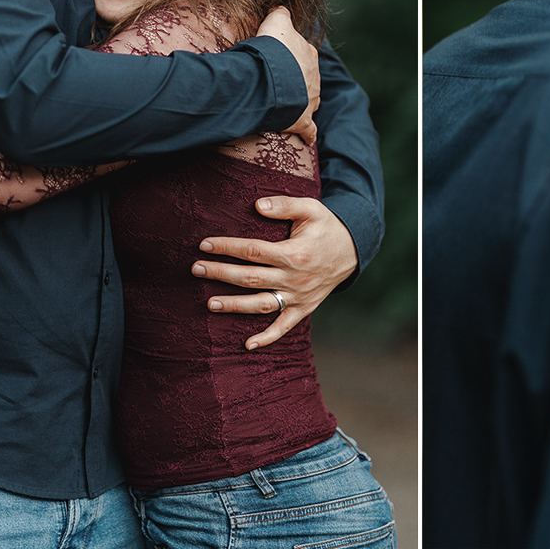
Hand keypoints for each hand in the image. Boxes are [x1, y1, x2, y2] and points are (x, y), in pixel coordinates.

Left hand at [191, 195, 357, 349]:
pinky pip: (284, 326)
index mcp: (294, 253)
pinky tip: (248, 344)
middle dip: (221, 273)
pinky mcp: (303, 308)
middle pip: (251, 277)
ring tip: (210, 303)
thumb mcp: (311, 209)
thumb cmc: (327, 227)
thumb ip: (285, 205)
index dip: (227, 247)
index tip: (204, 244)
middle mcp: (295, 278)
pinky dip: (267, 337)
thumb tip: (257, 205)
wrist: (353, 250)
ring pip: (262, 304)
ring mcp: (299, 296)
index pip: (253, 251)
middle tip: (196, 268)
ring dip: (235, 305)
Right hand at [256, 7, 319, 143]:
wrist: (269, 78)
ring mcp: (310, 100)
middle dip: (296, 79)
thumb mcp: (276, 21)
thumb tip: (282, 8)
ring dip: (301, 102)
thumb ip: (281, 13)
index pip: (303, 52)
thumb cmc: (272, 49)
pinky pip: (308, 129)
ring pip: (309, 101)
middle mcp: (314, 78)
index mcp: (309, 55)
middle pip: (306, 78)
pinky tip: (307, 139)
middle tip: (279, 81)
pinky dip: (308, 134)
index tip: (278, 57)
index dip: (290, 54)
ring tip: (287, 103)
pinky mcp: (302, 120)